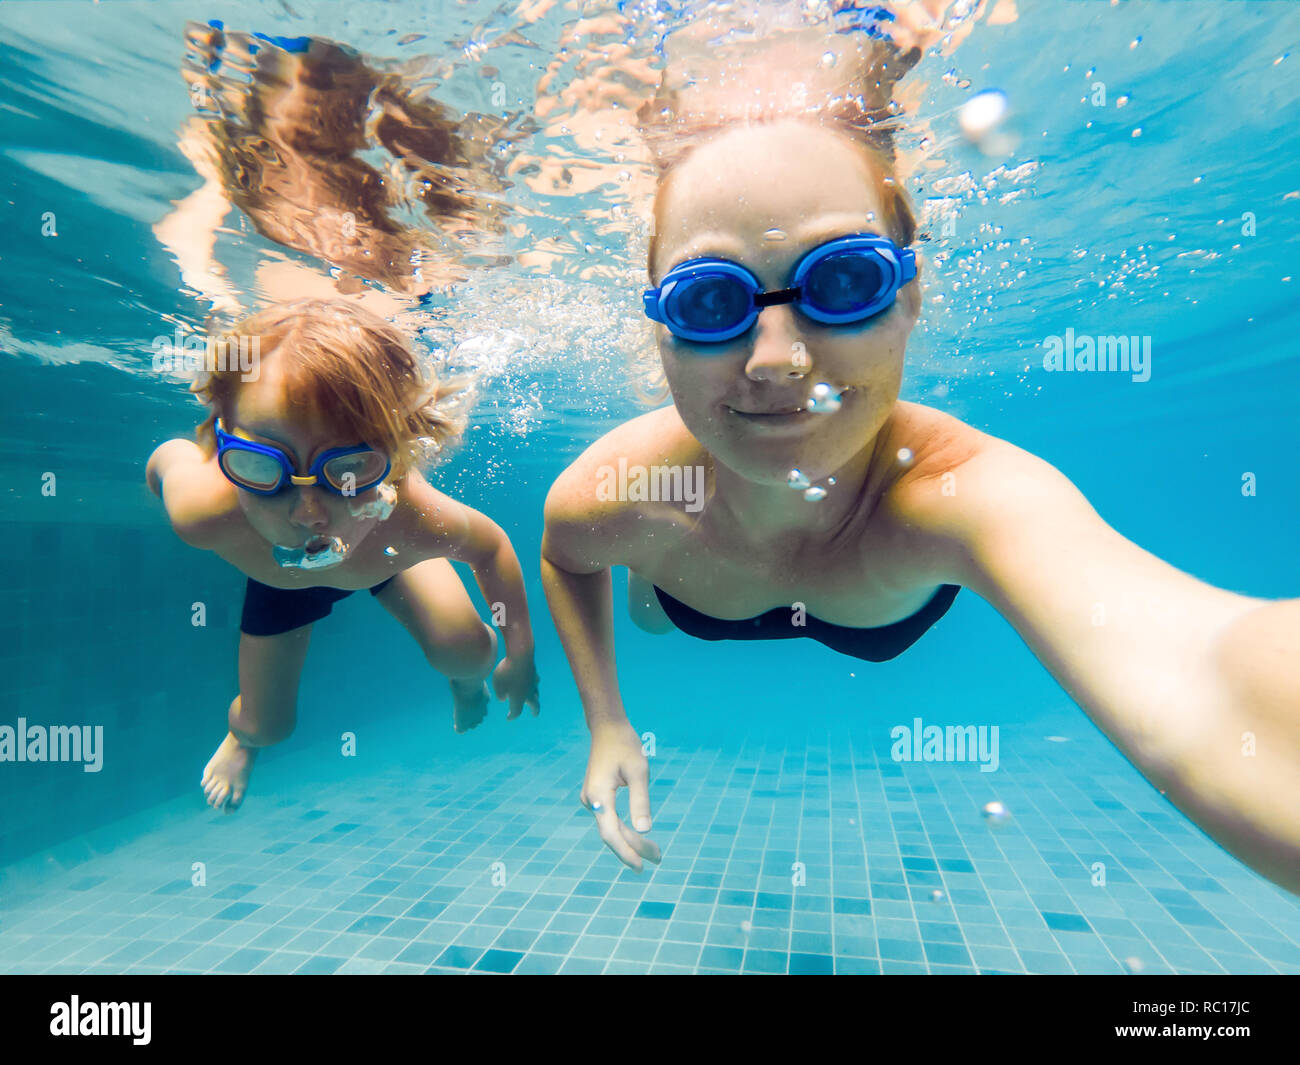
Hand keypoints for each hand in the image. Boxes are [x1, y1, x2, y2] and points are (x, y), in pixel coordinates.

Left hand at [491, 653, 538, 719]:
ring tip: (533, 698)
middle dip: (534, 711)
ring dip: (535, 697)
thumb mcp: (498, 685)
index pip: (516, 712)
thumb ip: (500, 694)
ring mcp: (533, 683)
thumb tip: (504, 698)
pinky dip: (533, 684)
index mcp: (519, 699)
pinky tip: (531, 681)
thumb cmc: (506, 671)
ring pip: (536, 693)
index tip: (508, 717)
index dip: (512, 716)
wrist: (520, 655)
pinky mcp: (534, 673)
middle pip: (535, 705)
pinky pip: (535, 681)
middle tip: (534, 714)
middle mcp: (529, 693)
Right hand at [581, 719, 660, 871]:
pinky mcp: (596, 797)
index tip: (641, 867)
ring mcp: (592, 799)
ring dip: (631, 841)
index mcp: (599, 796)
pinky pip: (610, 820)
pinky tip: (639, 837)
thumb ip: (640, 801)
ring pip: (611, 828)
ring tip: (655, 853)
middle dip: (634, 848)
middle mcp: (591, 801)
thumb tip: (645, 830)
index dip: (626, 852)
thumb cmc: (625, 746)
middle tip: (659, 859)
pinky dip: (625, 829)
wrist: (607, 728)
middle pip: (612, 833)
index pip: (611, 834)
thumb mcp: (638, 772)